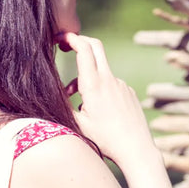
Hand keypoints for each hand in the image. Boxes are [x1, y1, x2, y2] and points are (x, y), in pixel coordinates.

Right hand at [60, 32, 157, 168]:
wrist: (136, 149)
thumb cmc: (106, 140)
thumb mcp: (78, 125)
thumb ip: (64, 106)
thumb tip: (52, 95)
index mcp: (94, 85)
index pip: (83, 49)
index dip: (71, 38)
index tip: (60, 38)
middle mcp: (109, 80)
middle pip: (95, 46)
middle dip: (80, 42)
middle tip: (67, 46)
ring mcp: (121, 85)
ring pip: (100, 71)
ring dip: (87, 78)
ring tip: (79, 102)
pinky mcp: (129, 92)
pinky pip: (111, 84)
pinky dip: (100, 89)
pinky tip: (100, 111)